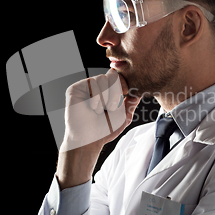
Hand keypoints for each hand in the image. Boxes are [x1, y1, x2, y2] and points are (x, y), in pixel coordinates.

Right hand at [57, 69, 139, 187]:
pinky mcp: (76, 88)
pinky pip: (91, 82)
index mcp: (108, 91)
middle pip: (113, 75)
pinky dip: (96, 97)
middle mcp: (97, 87)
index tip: (125, 96)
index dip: (124, 84)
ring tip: (100, 111)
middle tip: (111, 108)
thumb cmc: (105, 130)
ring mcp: (86, 87)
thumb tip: (138, 93)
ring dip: (105, 97)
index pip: (120, 76)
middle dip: (116, 93)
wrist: (90, 139)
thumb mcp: (124, 116)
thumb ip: (131, 103)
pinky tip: (92, 108)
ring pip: (102, 78)